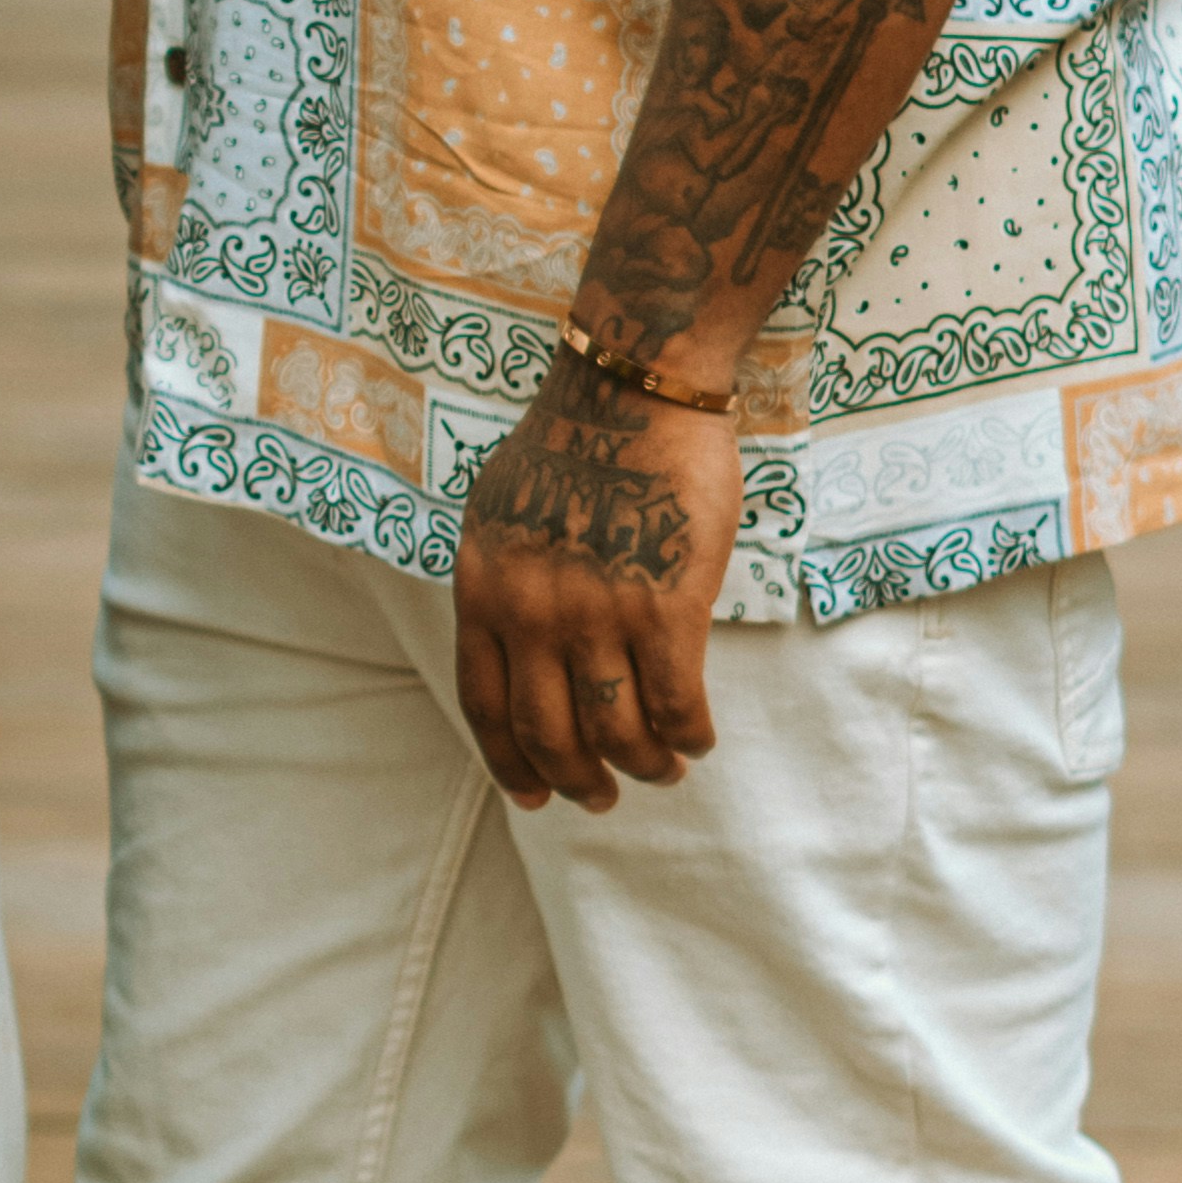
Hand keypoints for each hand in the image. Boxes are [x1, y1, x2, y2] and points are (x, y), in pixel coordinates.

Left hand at [451, 378, 740, 804]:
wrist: (633, 385)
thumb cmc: (573, 443)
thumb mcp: (497, 517)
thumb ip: (500, 585)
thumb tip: (511, 645)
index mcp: (483, 592)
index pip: (486, 707)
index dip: (510, 766)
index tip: (534, 797)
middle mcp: (531, 612)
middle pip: (549, 734)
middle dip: (578, 781)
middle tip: (604, 797)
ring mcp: (596, 611)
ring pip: (617, 731)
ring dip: (644, 766)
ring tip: (664, 769)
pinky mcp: (664, 604)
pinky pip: (674, 701)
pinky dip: (688, 733)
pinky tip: (697, 737)